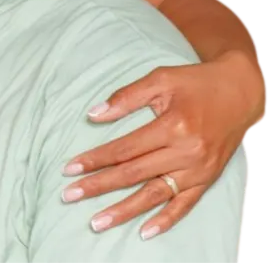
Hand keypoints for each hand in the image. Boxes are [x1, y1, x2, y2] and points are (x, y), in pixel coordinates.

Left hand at [60, 52, 262, 238]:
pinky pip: (184, 204)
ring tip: (97, 221)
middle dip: (99, 186)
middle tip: (70, 195)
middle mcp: (186, 152)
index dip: (95, 159)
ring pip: (155, 194)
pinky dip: (166, 220)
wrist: (241, 92)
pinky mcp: (207, 179)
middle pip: (134, 174)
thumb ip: (126, 97)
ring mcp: (198, 170)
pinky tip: (145, 231)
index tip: (69, 168)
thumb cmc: (196, 83)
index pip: (124, 149)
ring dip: (124, 210)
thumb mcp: (160, 79)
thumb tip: (94, 114)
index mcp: (172, 126)